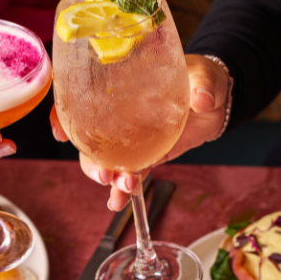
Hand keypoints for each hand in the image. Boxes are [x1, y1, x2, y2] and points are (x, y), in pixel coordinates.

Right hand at [50, 54, 230, 210]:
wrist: (219, 100)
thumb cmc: (204, 79)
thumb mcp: (204, 76)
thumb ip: (203, 86)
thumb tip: (202, 99)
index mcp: (123, 87)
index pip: (82, 96)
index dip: (63, 113)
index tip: (61, 132)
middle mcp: (119, 114)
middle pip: (88, 137)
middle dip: (90, 159)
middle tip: (105, 174)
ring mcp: (131, 137)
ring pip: (106, 159)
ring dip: (108, 177)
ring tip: (122, 188)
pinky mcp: (147, 154)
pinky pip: (130, 172)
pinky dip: (123, 189)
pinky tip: (119, 203)